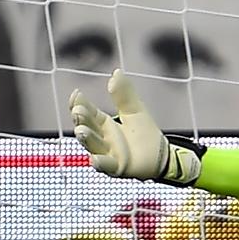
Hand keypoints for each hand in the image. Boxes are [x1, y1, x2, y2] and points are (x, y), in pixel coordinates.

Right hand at [69, 70, 202, 184]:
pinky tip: (95, 159)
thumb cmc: (145, 133)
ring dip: (86, 138)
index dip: (80, 104)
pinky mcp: (118, 168)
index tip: (76, 94)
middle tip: (78, 110)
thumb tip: (116, 72)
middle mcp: (102, 139)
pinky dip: (100, 163)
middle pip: (88, 128)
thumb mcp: (134, 110)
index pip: (88, 112)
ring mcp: (108, 154)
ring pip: (93, 146)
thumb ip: (125, 94)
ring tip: (81, 130)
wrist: (162, 155)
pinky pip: (106, 166)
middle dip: (81, 120)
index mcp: (104, 124)